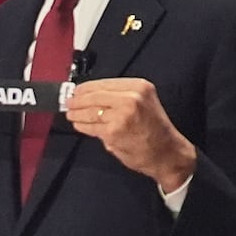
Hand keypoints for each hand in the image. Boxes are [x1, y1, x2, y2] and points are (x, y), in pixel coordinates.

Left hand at [64, 75, 196, 191]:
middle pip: (94, 96)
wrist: (167, 152)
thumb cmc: (154, 129)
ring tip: (71, 114)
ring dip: (76, 113)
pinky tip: (79, 124)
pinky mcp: (113, 131)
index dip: (85, 88)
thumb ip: (120, 96)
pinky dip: (82, 125)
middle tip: (68, 103)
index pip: (103, 83)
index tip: (76, 91)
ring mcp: (122, 115)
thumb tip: (90, 95)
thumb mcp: (144, 102)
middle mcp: (131, 98)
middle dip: (77, 100)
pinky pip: (91, 126)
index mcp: (139, 87)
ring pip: (90, 111)